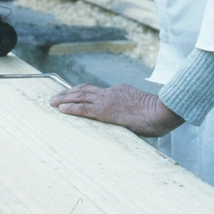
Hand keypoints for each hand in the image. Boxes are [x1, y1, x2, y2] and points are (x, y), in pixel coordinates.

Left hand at [49, 84, 183, 137]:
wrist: (161, 111)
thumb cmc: (158, 114)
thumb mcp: (142, 110)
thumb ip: (132, 114)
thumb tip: (131, 123)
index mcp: (119, 91)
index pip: (96, 91)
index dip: (82, 92)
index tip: (72, 94)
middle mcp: (110, 92)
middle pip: (84, 90)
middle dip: (68, 93)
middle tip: (55, 97)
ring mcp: (107, 101)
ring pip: (79, 97)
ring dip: (64, 99)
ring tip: (52, 102)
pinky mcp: (105, 112)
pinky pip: (83, 109)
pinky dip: (71, 108)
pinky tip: (61, 110)